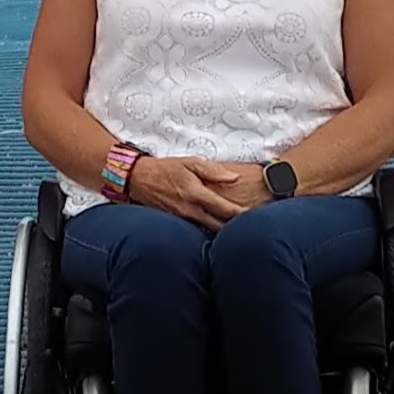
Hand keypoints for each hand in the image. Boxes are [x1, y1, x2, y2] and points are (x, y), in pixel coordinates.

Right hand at [129, 156, 249, 230]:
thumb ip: (214, 171)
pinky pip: (198, 230)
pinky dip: (209, 230)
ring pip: (209, 231)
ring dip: (223, 231)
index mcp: (196, 194)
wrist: (138, 179)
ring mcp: (183, 220)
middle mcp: (190, 210)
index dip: (242, 214)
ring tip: (239, 231)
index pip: (225, 210)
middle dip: (235, 228)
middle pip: (220, 226)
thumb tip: (235, 178)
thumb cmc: (167, 168)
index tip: (255, 214)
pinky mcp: (177, 224)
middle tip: (251, 227)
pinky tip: (218, 229)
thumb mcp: (190, 162)